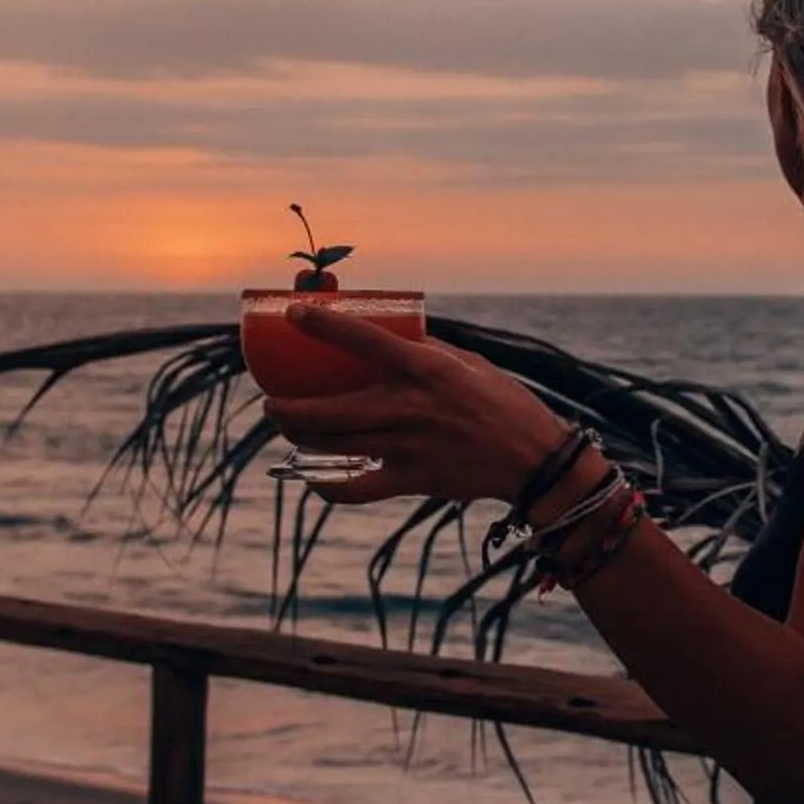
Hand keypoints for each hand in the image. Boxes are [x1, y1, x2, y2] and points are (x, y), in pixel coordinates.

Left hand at [260, 305, 567, 505]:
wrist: (532, 457)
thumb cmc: (500, 401)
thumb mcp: (465, 363)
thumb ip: (424, 352)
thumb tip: (387, 336)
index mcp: (425, 369)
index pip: (362, 340)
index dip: (322, 325)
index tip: (292, 315)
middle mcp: (409, 407)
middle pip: (328, 409)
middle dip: (286, 407)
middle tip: (271, 398)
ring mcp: (407, 446)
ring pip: (332, 446)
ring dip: (298, 437)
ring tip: (286, 426)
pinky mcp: (411, 479)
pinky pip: (354, 488)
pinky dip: (326, 486)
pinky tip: (312, 478)